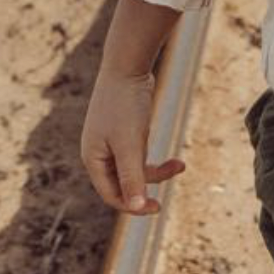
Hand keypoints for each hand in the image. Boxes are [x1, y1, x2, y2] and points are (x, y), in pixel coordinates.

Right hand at [80, 66, 185, 214]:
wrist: (127, 65)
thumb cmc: (125, 105)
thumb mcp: (131, 144)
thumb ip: (133, 177)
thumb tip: (137, 207)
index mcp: (93, 159)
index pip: (110, 194)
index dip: (132, 206)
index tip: (156, 207)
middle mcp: (98, 152)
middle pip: (121, 184)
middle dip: (144, 189)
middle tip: (164, 201)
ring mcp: (111, 140)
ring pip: (133, 168)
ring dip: (156, 171)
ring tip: (179, 165)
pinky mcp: (124, 130)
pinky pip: (138, 153)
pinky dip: (154, 157)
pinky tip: (173, 158)